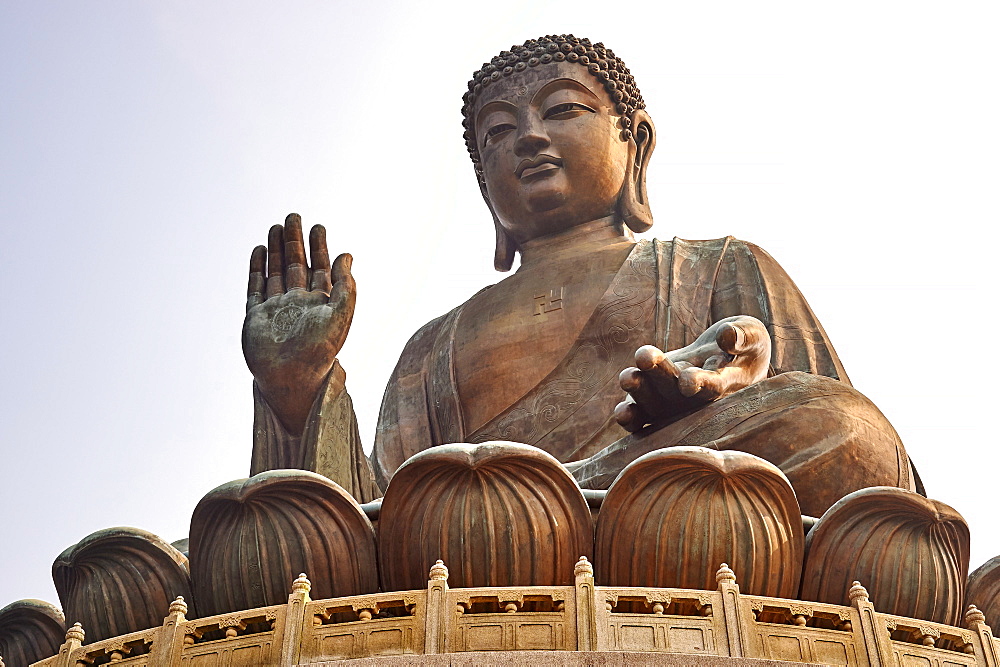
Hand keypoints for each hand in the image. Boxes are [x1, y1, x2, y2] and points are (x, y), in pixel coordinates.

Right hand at [242, 213, 354, 434]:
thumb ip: (346, 285)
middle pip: (296, 265)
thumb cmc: (320, 350)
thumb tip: (347, 255)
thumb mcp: (341, 314)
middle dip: (295, 241)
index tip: (319, 226)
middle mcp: (298, 304)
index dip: (319, 248)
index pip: (319, 269)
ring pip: (276, 272)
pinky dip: (257, 268)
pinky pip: (256, 287)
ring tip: (276, 226)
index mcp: (320, 305)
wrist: (291, 378)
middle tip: (294, 216)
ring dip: (276, 250)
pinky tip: (260, 250)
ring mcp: (276, 309)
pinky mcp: (256, 316)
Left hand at [614, 315, 770, 431]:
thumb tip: (727, 336)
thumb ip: (743, 336)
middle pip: (676, 392)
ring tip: (626, 377)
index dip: (699, 384)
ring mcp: (674, 403)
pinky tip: (620, 413)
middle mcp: (696, 399)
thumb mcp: (752, 335)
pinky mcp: (656, 400)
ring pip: (655, 403)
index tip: (688, 382)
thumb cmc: (745, 347)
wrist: (728, 358)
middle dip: (659, 377)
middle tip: (644, 360)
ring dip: (639, 392)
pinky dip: (631, 415)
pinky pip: (641, 415)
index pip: (712, 386)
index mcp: (724, 384)